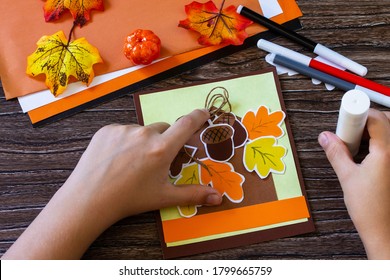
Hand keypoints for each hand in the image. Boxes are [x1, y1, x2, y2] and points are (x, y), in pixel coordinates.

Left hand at [2, 109, 221, 258]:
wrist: (89, 199)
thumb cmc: (130, 199)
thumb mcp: (164, 197)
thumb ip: (193, 194)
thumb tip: (219, 198)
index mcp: (162, 149)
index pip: (186, 124)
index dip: (198, 116)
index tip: (204, 112)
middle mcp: (145, 134)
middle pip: (163, 129)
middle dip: (164, 140)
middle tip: (154, 161)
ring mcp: (124, 129)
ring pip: (142, 131)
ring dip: (143, 141)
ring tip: (130, 163)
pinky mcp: (107, 130)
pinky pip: (123, 131)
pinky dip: (124, 141)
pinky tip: (115, 158)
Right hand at [318, 109, 389, 258]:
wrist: (384, 231)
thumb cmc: (370, 209)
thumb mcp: (347, 177)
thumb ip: (336, 153)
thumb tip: (326, 137)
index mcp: (387, 153)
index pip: (377, 118)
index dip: (360, 114)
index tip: (347, 119)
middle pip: (387, 122)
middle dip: (367, 121)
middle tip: (350, 132)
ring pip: (389, 134)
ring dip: (373, 133)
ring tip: (356, 146)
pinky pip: (389, 147)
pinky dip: (378, 145)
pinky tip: (365, 157)